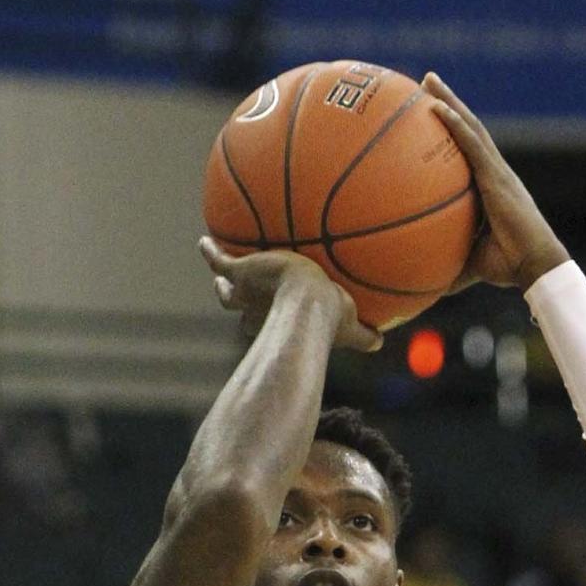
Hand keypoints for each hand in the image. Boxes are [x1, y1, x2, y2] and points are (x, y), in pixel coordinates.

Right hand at [199, 238, 382, 352]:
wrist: (308, 303)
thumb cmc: (330, 320)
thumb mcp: (351, 328)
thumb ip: (365, 337)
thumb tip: (382, 344)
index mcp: (277, 322)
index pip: (264, 322)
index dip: (262, 319)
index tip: (263, 316)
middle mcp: (256, 311)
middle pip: (240, 308)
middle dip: (236, 301)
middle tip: (231, 293)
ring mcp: (246, 291)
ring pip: (226, 289)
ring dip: (221, 281)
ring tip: (217, 272)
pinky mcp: (241, 271)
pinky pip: (218, 260)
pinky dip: (210, 252)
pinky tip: (203, 241)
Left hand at [422, 72, 570, 293]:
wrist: (534, 265)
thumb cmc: (507, 267)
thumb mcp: (467, 263)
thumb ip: (445, 264)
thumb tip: (417, 283)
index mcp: (490, 186)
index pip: (468, 149)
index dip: (453, 128)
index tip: (430, 111)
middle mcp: (494, 171)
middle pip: (468, 127)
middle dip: (448, 102)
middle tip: (426, 82)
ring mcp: (497, 171)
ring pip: (470, 126)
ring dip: (449, 100)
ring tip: (427, 80)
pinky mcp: (497, 177)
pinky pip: (472, 144)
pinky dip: (455, 124)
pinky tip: (436, 108)